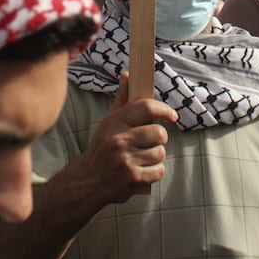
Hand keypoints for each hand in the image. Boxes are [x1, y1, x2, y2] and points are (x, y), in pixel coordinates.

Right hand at [74, 72, 177, 203]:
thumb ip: (122, 100)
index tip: (172, 116)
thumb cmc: (102, 149)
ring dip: (156, 156)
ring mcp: (126, 160)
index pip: (146, 107)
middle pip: (159, 133)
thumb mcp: (108, 123)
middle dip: (159, 138)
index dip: (164, 109)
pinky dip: (155, 172)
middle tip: (150, 142)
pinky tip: (142, 171)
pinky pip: (159, 170)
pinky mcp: (133, 178)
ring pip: (160, 153)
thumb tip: (128, 76)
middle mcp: (119, 140)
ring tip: (142, 158)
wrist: (86, 182)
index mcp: (114, 122)